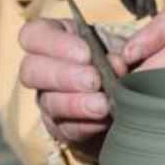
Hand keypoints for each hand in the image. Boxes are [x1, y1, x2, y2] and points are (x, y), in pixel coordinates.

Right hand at [17, 17, 119, 148]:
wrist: (134, 92)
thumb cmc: (124, 57)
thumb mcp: (125, 43)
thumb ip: (123, 46)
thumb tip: (116, 62)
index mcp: (53, 37)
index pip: (33, 35)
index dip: (55, 44)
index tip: (86, 53)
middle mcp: (42, 69)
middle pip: (30, 70)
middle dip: (64, 76)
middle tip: (94, 80)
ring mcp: (47, 100)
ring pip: (48, 102)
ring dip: (76, 104)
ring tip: (103, 104)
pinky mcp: (60, 128)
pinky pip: (65, 129)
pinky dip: (86, 126)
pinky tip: (103, 121)